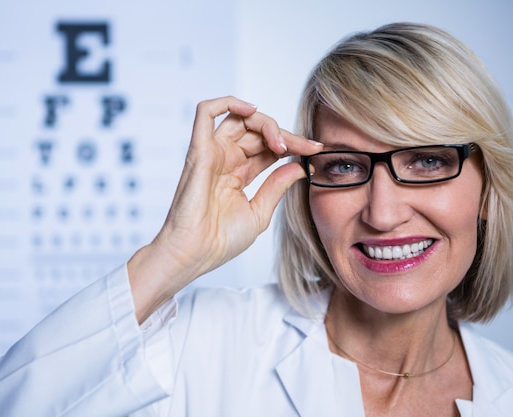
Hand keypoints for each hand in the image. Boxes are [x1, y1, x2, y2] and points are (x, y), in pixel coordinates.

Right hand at [128, 96, 321, 321]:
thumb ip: (277, 186)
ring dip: (266, 122)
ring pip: (239, 118)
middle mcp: (225, 159)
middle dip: (285, 134)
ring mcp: (212, 153)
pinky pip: (205, 112)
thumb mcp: (260, 212)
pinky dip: (228, 102)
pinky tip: (251, 110)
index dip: (293, 144)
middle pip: (257, 130)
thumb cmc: (220, 240)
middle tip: (306, 147)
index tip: (316, 151)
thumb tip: (299, 165)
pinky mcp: (199, 150)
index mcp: (238, 173)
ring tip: (281, 142)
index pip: (268, 147)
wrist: (195, 254)